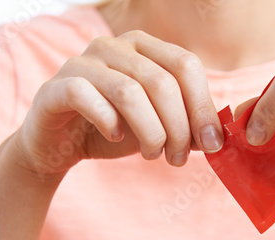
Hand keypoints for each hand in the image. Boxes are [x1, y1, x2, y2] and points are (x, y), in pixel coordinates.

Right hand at [15, 30, 222, 176]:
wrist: (62, 142)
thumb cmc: (115, 129)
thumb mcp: (158, 126)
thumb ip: (186, 125)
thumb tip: (216, 137)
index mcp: (145, 48)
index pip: (186, 65)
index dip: (203, 106)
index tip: (211, 143)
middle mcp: (115, 46)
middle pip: (162, 82)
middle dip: (178, 128)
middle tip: (178, 158)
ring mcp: (84, 62)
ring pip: (130, 92)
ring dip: (150, 133)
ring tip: (153, 155)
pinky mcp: (58, 85)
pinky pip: (88, 98)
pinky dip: (109, 123)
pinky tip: (116, 137)